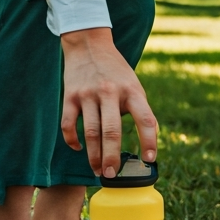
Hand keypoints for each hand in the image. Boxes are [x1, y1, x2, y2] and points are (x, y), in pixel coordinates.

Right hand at [59, 27, 156, 178]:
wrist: (89, 45)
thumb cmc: (116, 73)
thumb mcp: (134, 86)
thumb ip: (139, 111)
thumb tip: (147, 143)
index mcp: (132, 91)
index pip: (145, 118)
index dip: (150, 139)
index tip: (150, 158)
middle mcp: (110, 92)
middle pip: (112, 131)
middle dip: (112, 156)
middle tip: (113, 174)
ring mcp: (88, 94)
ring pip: (91, 132)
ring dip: (93, 155)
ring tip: (98, 170)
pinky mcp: (70, 96)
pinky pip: (69, 124)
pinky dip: (73, 140)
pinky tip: (78, 149)